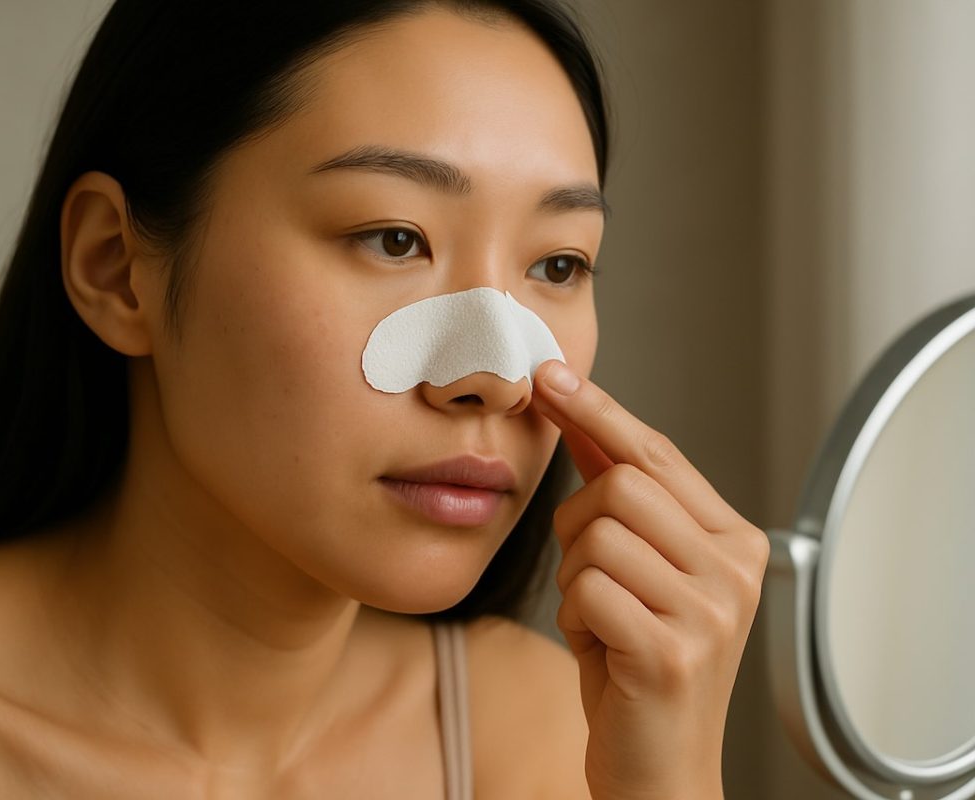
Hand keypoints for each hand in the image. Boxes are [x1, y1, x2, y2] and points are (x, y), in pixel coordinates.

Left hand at [530, 360, 768, 799]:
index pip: (656, 453)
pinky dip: (575, 617)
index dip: (599, 411)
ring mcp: (710, 611)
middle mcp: (734, 569)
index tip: (552, 377)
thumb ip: (617, 498)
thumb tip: (575, 414)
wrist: (656, 767)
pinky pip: (587, 590)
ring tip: (602, 618)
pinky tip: (602, 649)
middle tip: (591, 575)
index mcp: (733, 541)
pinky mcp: (673, 651)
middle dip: (578, 523)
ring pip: (598, 534)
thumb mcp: (634, 570)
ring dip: (576, 576)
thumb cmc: (636, 664)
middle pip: (622, 484)